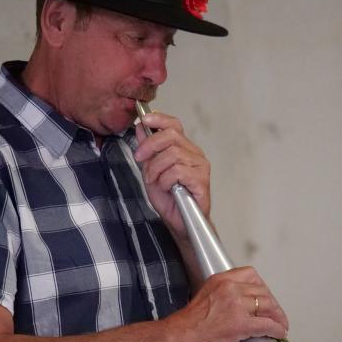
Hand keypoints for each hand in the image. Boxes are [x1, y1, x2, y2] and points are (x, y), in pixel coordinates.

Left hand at [133, 110, 210, 238]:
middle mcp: (194, 154)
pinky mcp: (201, 180)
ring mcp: (200, 166)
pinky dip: (166, 179)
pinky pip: (178, 171)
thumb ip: (147, 151)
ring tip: (154, 180)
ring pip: (173, 154)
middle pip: (171, 136)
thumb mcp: (150, 171)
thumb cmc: (169, 199)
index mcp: (183, 149)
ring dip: (156, 168)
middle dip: (150, 145)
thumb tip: (140, 129)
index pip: (174, 125)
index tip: (144, 120)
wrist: (179, 222)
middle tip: (140, 158)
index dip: (159, 119)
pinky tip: (167, 188)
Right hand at [165, 267, 288, 341]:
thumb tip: (238, 307)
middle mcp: (230, 288)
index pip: (251, 275)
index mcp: (220, 280)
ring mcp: (236, 305)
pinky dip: (276, 328)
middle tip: (275, 314)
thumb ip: (223, 296)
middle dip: (272, 303)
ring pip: (267, 305)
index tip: (265, 297)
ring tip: (280, 324)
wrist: (177, 337)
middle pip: (262, 291)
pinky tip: (279, 333)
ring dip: (278, 316)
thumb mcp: (205, 297)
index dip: (262, 287)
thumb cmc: (187, 324)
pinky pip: (267, 324)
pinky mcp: (241, 324)